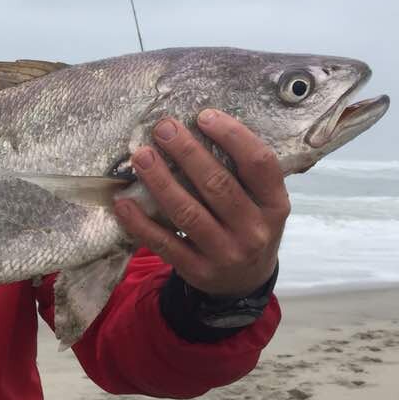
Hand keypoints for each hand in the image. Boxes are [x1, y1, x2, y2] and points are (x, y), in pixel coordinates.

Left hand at [113, 109, 290, 296]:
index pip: (259, 164)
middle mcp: (254, 230)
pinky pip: (164, 243)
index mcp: (275, 205)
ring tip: (141, 156)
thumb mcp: (261, 203)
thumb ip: (240, 174)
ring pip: (187, 213)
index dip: (233, 136)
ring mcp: (225, 254)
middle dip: (187, 152)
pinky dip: (140, 222)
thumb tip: (197, 127)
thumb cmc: (247, 227)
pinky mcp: (197, 271)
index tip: (204, 116)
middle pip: (217, 185)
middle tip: (163, 128)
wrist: (244, 283)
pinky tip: (123, 202)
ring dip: (160, 182)